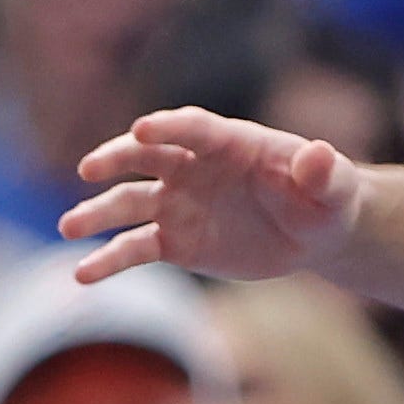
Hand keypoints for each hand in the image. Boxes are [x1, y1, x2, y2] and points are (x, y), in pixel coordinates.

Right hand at [64, 106, 361, 283]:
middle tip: (89, 169)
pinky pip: (136, 249)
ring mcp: (179, 204)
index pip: (191, 128)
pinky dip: (108, 261)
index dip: (167, 127)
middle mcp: (194, 168)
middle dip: (116, 158)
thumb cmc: (325, 200)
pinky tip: (82, 276)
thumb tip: (318, 156)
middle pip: (146, 156)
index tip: (142, 131)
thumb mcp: (334, 188)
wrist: (314, 233)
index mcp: (230, 143)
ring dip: (97, 213)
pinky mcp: (176, 242)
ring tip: (69, 228)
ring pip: (129, 204)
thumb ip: (322, 172)